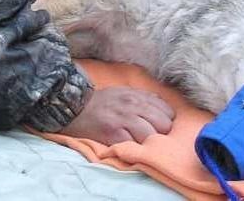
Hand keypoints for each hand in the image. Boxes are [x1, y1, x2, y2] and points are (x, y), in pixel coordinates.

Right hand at [58, 86, 174, 143]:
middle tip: (150, 139)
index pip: (168, 112)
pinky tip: (128, 147)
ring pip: (150, 136)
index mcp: (139, 96)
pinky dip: (133, 149)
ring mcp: (123, 120)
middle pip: (164, 125)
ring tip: (139, 144)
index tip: (159, 129)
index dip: (166, 123)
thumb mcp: (126, 93)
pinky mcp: (112, 133)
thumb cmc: (103, 102)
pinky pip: (132, 146)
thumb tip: (165, 111)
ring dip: (147, 144)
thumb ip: (146, 100)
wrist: (75, 107)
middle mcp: (134, 106)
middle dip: (160, 135)